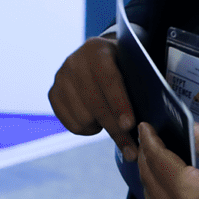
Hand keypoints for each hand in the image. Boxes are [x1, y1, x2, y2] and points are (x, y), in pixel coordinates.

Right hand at [49, 37, 137, 158]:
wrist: (97, 56)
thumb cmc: (122, 65)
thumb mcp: (131, 65)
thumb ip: (137, 86)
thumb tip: (146, 122)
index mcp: (97, 50)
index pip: (108, 79)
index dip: (119, 103)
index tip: (129, 125)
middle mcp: (74, 62)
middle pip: (94, 103)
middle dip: (114, 128)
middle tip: (131, 148)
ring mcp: (60, 78)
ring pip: (82, 117)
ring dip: (101, 127)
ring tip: (112, 121)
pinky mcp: (53, 93)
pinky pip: (71, 124)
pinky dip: (87, 129)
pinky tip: (96, 120)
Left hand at [135, 122, 198, 198]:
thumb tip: (178, 128)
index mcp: (189, 194)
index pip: (157, 162)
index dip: (149, 142)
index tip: (145, 129)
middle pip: (150, 184)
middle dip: (146, 161)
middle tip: (148, 144)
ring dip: (151, 186)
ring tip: (156, 167)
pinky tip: (169, 195)